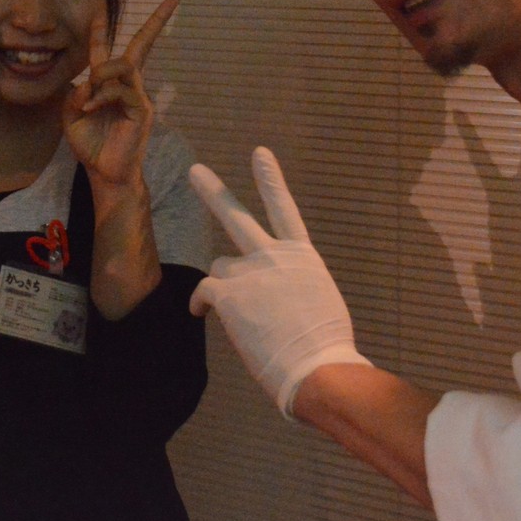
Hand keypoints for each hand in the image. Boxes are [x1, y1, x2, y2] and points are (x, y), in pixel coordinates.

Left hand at [64, 0, 177, 194]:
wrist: (105, 173)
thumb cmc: (91, 145)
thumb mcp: (72, 118)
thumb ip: (75, 96)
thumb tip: (86, 81)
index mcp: (111, 86)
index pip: (110, 53)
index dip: (102, 32)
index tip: (99, 11)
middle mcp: (128, 87)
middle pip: (141, 46)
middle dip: (156, 23)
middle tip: (171, 0)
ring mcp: (138, 97)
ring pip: (125, 65)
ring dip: (102, 74)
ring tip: (89, 98)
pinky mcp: (141, 110)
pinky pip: (122, 90)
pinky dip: (102, 96)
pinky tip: (92, 109)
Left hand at [188, 147, 370, 414]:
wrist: (318, 366)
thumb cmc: (325, 346)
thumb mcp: (318, 301)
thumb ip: (293, 286)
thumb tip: (274, 296)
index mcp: (303, 258)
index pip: (285, 210)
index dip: (271, 181)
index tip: (260, 153)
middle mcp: (275, 257)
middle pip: (237, 217)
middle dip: (213, 192)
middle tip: (194, 170)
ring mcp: (250, 272)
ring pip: (220, 267)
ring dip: (223, 285)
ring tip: (240, 312)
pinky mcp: (229, 293)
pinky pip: (202, 292)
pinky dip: (200, 303)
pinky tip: (201, 314)